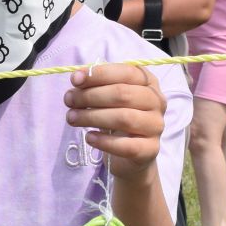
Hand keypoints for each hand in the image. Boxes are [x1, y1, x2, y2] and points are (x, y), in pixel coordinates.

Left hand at [65, 64, 164, 180]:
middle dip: (90, 96)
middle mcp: (157, 101)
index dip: (99, 74)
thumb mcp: (108, 97)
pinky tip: (89, 137)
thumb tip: (77, 78)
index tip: (74, 79)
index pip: (127, 72)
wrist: (130, 153)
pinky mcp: (150, 149)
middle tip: (69, 100)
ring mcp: (156, 126)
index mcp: (148, 82)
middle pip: (123, 94)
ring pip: (124, 118)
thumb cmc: (117, 116)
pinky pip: (126, 146)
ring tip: (72, 118)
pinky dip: (104, 141)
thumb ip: (96, 86)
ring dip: (92, 117)